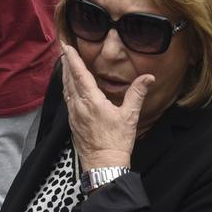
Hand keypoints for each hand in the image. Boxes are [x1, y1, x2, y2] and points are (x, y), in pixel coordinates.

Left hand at [58, 43, 145, 170]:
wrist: (104, 165)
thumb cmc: (116, 142)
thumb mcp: (130, 116)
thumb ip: (137, 93)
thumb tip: (148, 77)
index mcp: (91, 101)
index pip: (79, 74)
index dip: (72, 59)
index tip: (66, 47)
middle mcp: (78, 106)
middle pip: (68, 80)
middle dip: (66, 63)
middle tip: (63, 50)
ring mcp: (73, 115)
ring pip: (66, 90)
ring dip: (65, 76)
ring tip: (65, 64)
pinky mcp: (73, 123)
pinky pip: (67, 101)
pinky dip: (67, 89)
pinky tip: (70, 89)